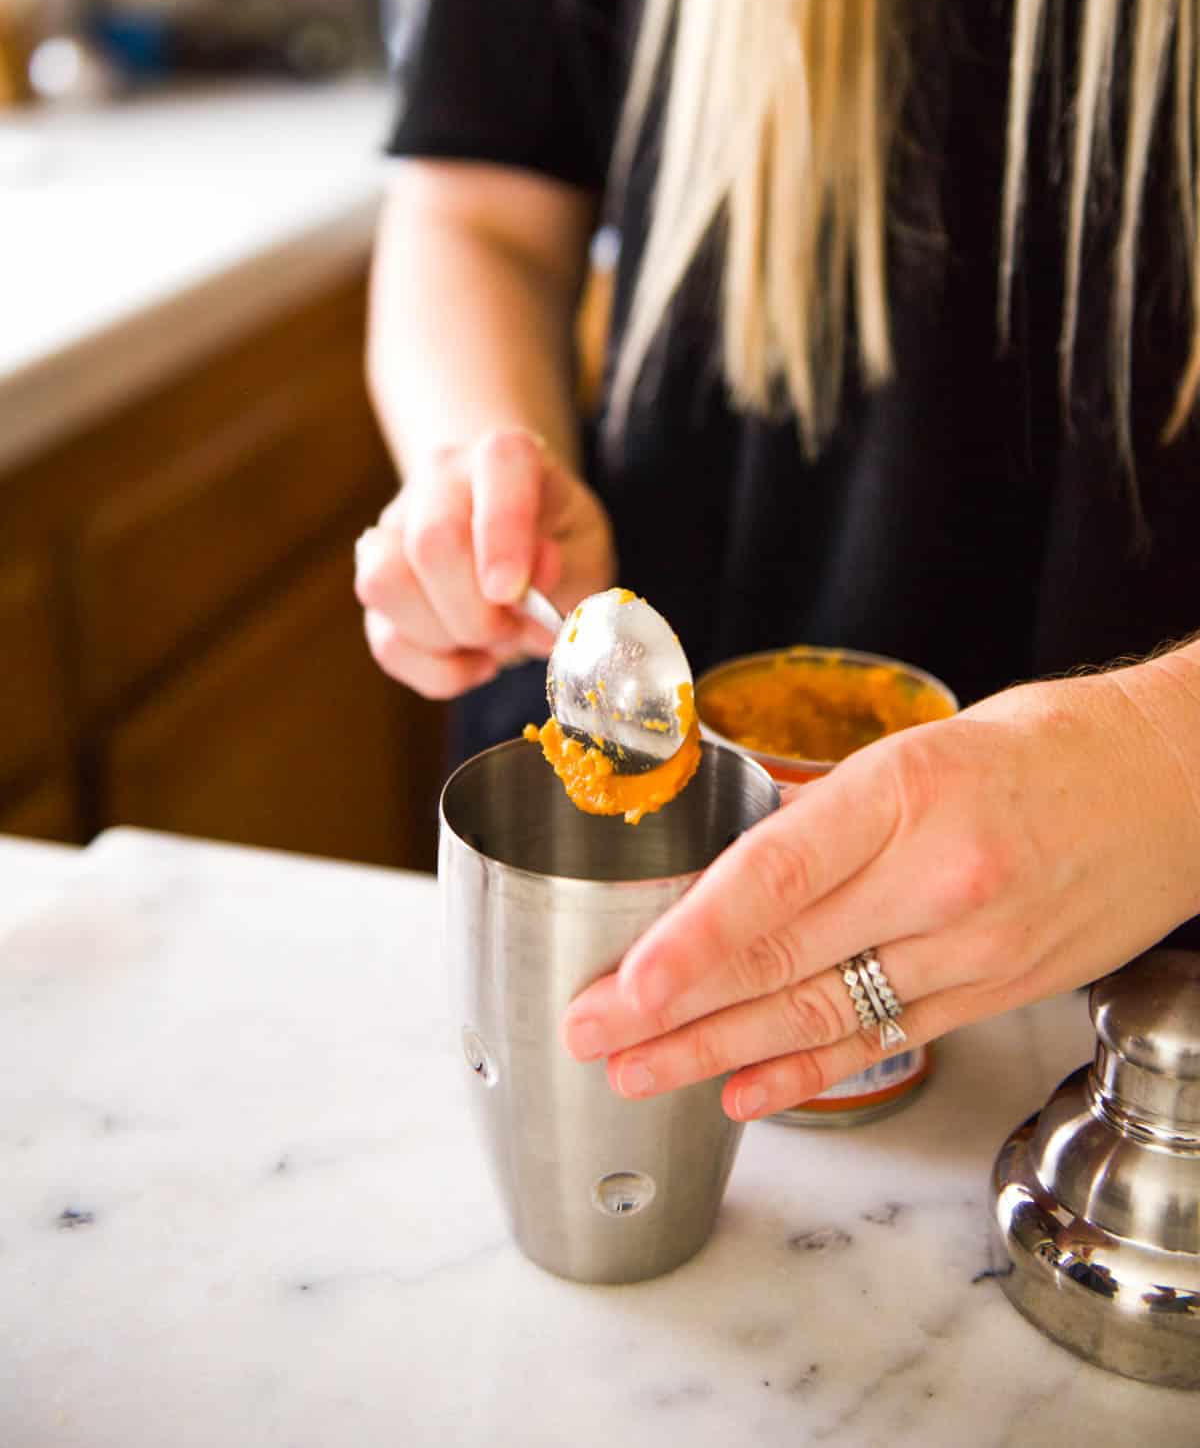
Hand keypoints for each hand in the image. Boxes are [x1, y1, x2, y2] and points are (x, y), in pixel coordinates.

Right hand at [354, 426, 614, 698]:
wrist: (518, 544)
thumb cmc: (557, 541)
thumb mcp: (586, 548)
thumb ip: (566, 567)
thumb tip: (532, 583)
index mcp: (504, 455)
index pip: (498, 467)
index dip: (503, 533)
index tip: (512, 592)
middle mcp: (440, 481)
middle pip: (431, 541)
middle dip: (476, 611)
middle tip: (516, 631)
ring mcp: (395, 530)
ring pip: (385, 584)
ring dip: (447, 638)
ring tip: (493, 644)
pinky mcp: (377, 584)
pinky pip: (385, 638)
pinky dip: (436, 670)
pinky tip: (474, 663)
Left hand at [561, 649, 1199, 1119]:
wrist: (1175, 786)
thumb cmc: (1048, 745)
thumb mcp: (926, 743)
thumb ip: (828, 808)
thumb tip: (735, 857)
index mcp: (907, 793)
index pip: (774, 879)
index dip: (690, 942)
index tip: (624, 983)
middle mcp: (937, 880)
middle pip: (780, 960)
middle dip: (671, 1009)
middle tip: (590, 1034)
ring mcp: (970, 950)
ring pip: (820, 1014)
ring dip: (717, 1053)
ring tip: (638, 1074)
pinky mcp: (993, 993)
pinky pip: (883, 1040)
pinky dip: (806, 1074)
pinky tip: (741, 1093)